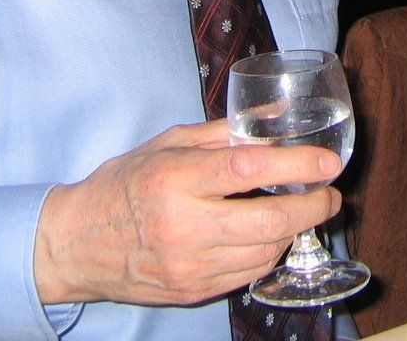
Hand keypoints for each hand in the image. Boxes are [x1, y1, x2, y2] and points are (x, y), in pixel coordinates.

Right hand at [33, 118, 341, 306]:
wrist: (76, 244)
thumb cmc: (123, 184)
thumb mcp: (167, 143)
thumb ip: (224, 131)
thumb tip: (275, 115)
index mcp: (175, 178)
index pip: (248, 169)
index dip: (296, 164)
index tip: (328, 162)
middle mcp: (183, 225)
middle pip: (268, 219)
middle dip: (312, 206)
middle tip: (330, 194)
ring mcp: (189, 264)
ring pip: (265, 252)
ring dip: (294, 231)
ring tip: (303, 211)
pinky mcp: (192, 291)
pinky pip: (248, 274)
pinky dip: (269, 253)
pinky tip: (270, 235)